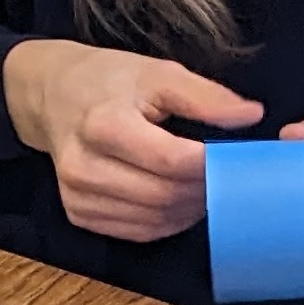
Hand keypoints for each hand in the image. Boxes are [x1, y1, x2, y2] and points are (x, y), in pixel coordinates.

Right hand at [4, 39, 263, 240]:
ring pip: (154, 220)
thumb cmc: (108, 81)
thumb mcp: (157, 72)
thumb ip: (205, 96)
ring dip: (189, 209)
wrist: (53, 96)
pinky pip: (137, 231)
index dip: (212, 164)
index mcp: (103, 125)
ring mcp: (77, 195)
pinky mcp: (77, 213)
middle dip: (204, 189)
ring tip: (204, 185)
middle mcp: (83, 166)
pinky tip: (178, 200)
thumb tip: (251, 116)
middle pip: (164, 195)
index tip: (237, 157)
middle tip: (227, 175)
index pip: (173, 161)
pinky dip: (167, 221)